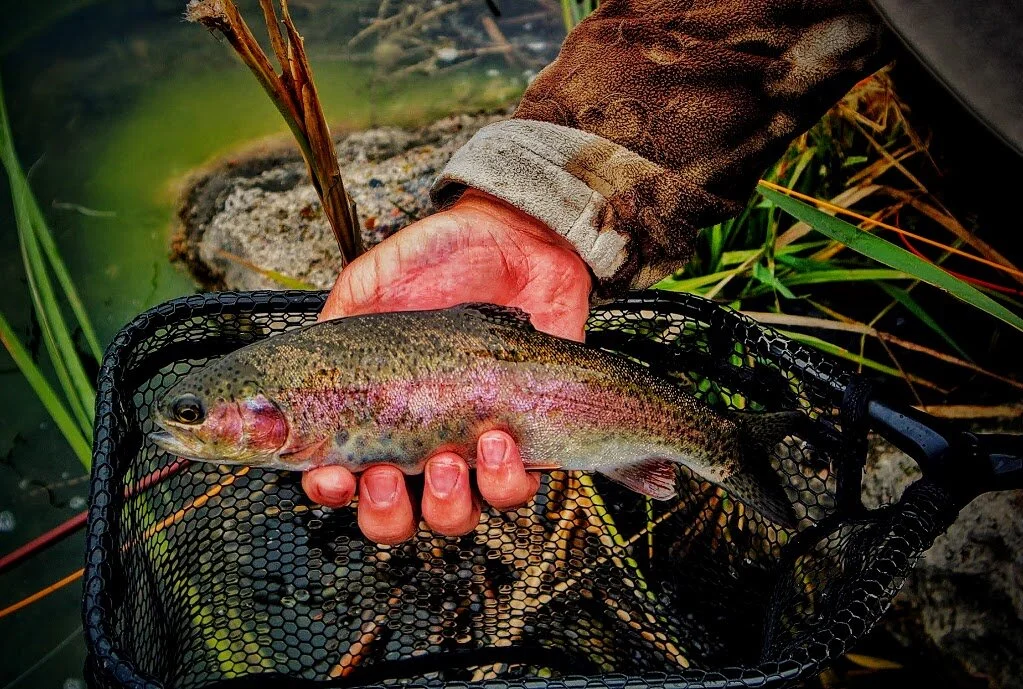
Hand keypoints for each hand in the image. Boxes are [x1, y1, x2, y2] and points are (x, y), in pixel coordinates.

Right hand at [302, 189, 592, 543]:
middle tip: (389, 476)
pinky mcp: (526, 444)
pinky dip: (505, 481)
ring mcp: (473, 448)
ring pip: (454, 517)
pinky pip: (514, 491)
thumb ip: (332, 326)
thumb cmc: (439, 260)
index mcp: (377, 415)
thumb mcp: (368, 283)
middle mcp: (421, 443)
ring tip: (451, 459)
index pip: (342, 477)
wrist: (517, 238)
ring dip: (447, 503)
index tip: (331, 477)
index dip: (330, 492)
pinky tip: (498, 442)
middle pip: (395, 520)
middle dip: (387, 512)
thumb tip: (288, 376)